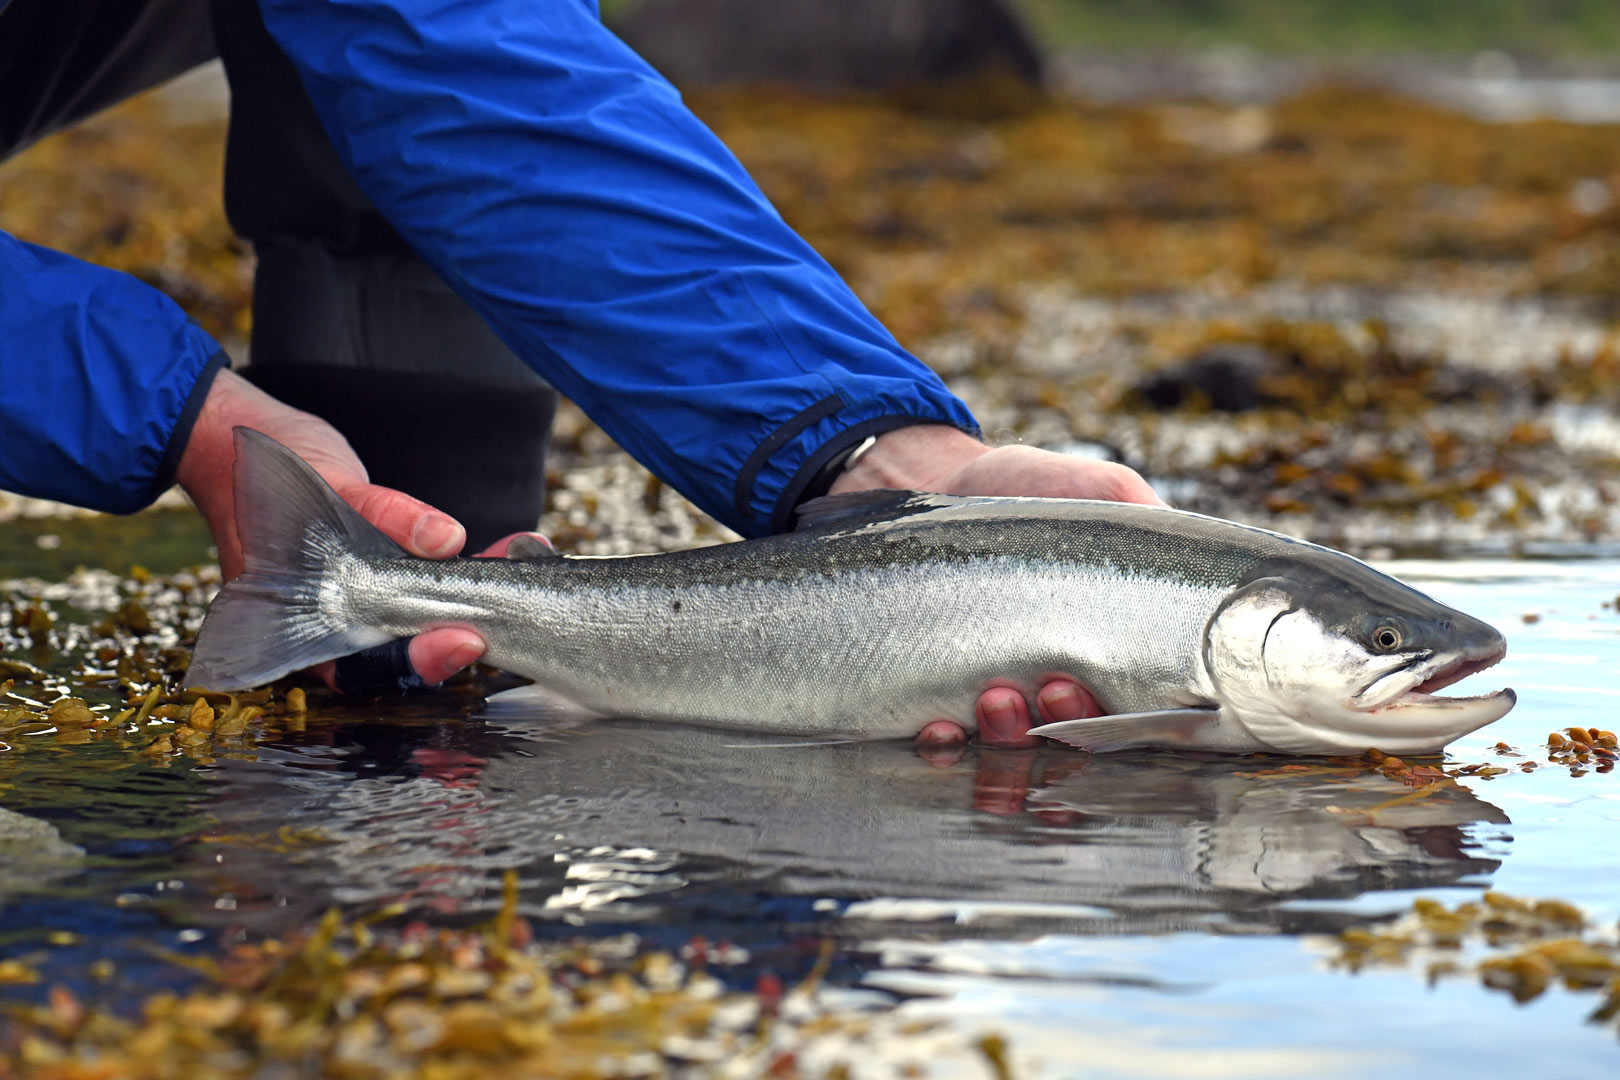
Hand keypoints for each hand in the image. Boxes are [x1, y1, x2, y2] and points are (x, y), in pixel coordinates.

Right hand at [176, 369, 487, 684]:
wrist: (246, 450)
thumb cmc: (264, 479)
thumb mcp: (320, 486)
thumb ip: (378, 513)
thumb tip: (442, 539)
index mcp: (312, 628)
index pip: (374, 666)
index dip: (422, 660)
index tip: (462, 640)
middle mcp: (348, 622)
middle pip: (413, 651)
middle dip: (463, 638)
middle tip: (499, 617)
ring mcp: (374, 596)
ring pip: (435, 616)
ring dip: (483, 598)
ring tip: (520, 567)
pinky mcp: (399, 566)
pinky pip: (441, 579)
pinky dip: (480, 566)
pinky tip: (517, 548)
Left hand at [832, 425, 1164, 747]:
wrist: (940, 481)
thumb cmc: (1030, 490)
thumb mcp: (1104, 492)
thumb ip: (1151, 521)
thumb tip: (1200, 553)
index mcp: (1110, 647)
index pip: (1142, 706)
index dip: (1142, 723)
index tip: (1123, 703)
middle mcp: (1059, 678)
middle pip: (1081, 737)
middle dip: (1072, 723)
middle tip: (1056, 687)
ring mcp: (998, 691)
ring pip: (1015, 745)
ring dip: (1010, 734)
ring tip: (996, 696)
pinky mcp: (937, 693)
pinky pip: (945, 741)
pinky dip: (945, 743)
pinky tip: (940, 727)